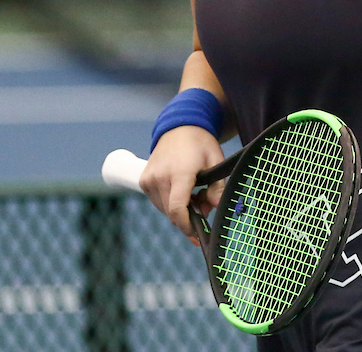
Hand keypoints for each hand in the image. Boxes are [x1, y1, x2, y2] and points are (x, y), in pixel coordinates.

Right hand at [140, 125, 224, 243]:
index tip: (198, 234)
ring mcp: (149, 179)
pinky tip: (182, 191)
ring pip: (164, 209)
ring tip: (195, 195)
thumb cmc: (200, 144)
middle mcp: (160, 177)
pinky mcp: (144, 180)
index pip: (178, 208)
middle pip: (172, 213)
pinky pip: (158, 201)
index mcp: (179, 173)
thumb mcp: (216, 162)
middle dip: (188, 218)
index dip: (187, 226)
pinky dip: (170, 203)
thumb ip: (217, 187)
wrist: (178, 127)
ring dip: (179, 210)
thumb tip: (216, 208)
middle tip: (204, 207)